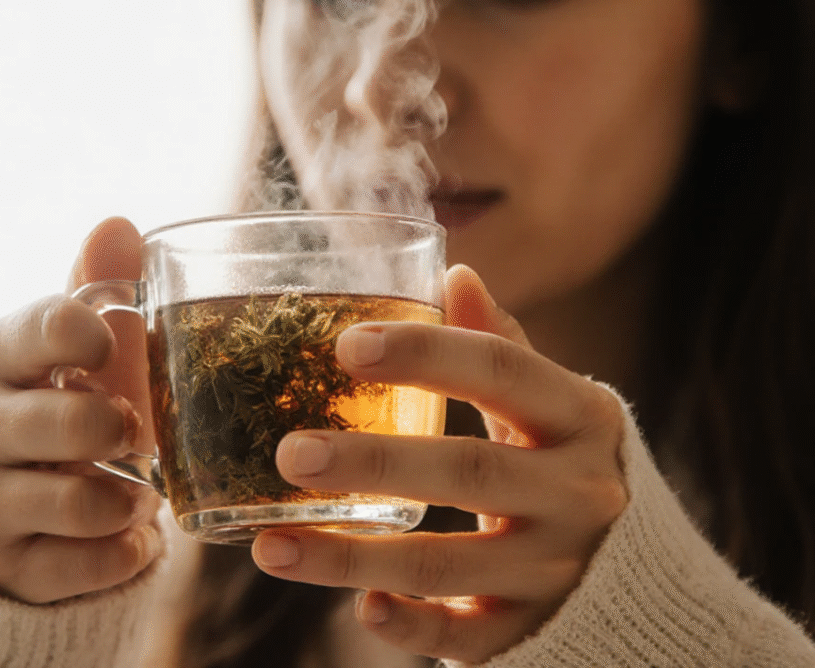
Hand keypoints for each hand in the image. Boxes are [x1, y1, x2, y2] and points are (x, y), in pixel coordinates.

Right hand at [0, 217, 163, 603]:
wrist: (38, 504)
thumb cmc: (74, 401)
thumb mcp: (90, 346)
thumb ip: (103, 283)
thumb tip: (117, 222)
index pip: (48, 327)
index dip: (96, 337)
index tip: (112, 348)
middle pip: (72, 422)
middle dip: (124, 427)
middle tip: (136, 430)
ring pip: (78, 500)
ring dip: (130, 497)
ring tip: (139, 489)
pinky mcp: (4, 560)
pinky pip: (83, 564)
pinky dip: (124, 550)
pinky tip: (128, 534)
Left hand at [251, 264, 627, 662]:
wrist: (632, 561)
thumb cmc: (559, 455)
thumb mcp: (548, 398)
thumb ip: (499, 344)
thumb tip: (455, 273)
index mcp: (580, 416)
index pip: (501, 370)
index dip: (425, 352)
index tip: (347, 345)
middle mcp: (579, 493)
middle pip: (471, 470)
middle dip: (375, 462)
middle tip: (291, 453)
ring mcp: (558, 568)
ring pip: (448, 564)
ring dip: (354, 556)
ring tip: (274, 546)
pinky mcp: (531, 627)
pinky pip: (466, 637)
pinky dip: (410, 626)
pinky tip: (361, 606)